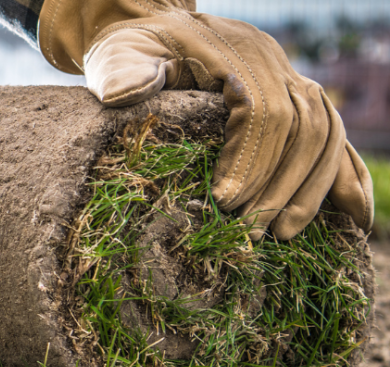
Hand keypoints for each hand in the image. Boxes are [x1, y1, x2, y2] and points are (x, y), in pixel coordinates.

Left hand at [37, 0, 372, 239]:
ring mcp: (290, 80)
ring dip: (310, 187)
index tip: (226, 203)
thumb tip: (128, 93)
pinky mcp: (296, 99)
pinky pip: (334, 136)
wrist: (156, 28)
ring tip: (282, 233)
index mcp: (236, 53)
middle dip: (279, 184)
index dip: (250, 159)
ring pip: (325, 132)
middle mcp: (273, 63)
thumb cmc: (134, 49)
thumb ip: (123, 71)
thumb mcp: (119, 53)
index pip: (261, 109)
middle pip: (301, 125)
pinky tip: (353, 217)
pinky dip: (346, 176)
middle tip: (251, 230)